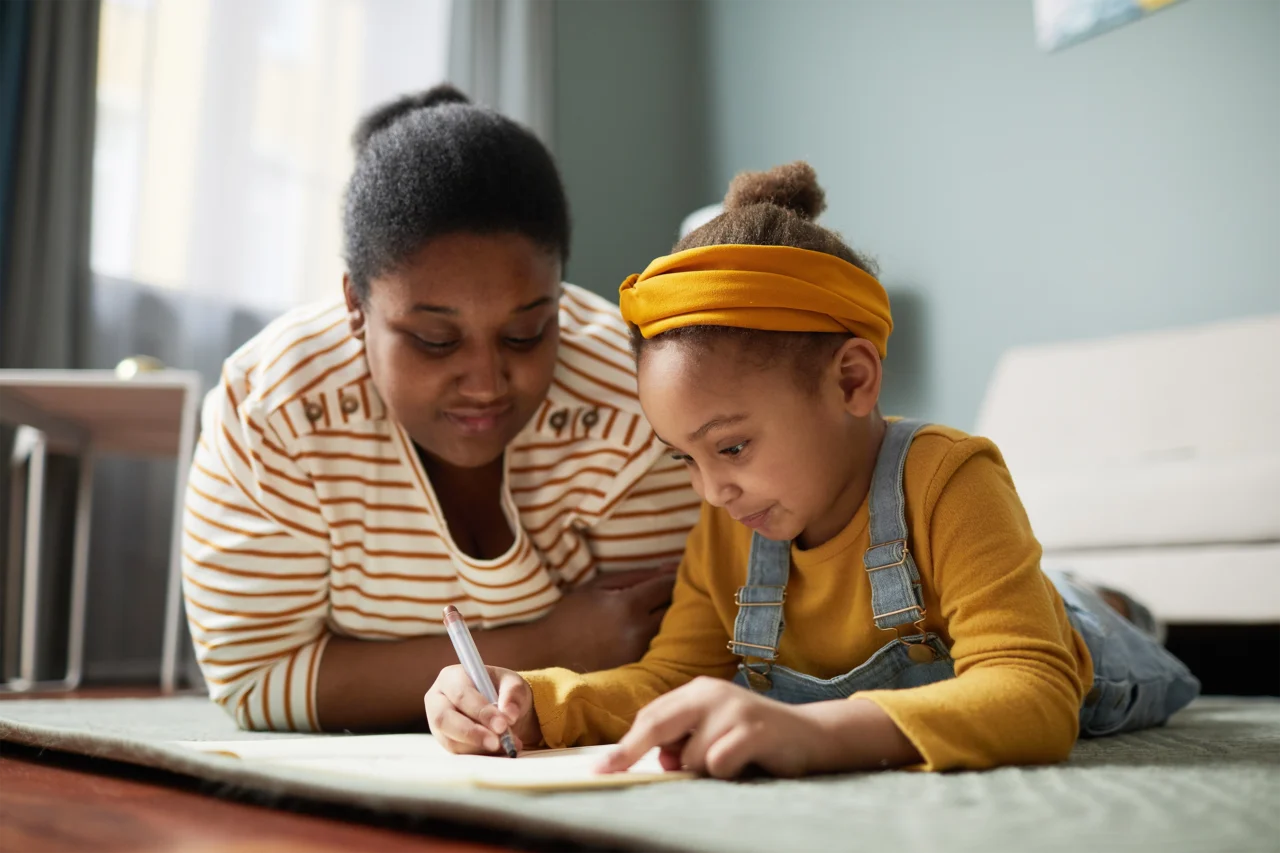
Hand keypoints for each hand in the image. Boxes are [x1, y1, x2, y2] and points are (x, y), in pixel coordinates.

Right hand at [423, 665, 540, 754]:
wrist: (502, 709)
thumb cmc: (503, 691)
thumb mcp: (513, 684)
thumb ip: (513, 694)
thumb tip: (509, 714)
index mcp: (451, 677)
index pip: (461, 694)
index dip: (480, 710)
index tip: (502, 724)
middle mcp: (437, 700)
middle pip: (444, 719)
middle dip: (473, 733)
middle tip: (498, 742)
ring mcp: (437, 724)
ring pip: (451, 740)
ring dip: (479, 746)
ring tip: (505, 745)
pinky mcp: (445, 742)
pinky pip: (458, 753)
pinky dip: (479, 754)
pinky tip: (497, 749)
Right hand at [544, 566, 677, 671]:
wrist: (549, 653)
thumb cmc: (573, 613)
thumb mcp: (600, 585)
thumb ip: (638, 576)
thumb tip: (671, 569)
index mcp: (629, 605)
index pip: (668, 585)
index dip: (674, 576)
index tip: (674, 573)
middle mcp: (639, 630)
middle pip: (676, 608)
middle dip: (675, 597)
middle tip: (666, 592)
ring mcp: (640, 652)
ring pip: (672, 629)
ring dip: (669, 617)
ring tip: (656, 610)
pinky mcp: (638, 667)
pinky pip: (660, 646)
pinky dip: (659, 636)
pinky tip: (647, 630)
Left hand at [593, 677, 828, 778]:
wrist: (810, 736)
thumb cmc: (753, 740)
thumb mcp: (712, 734)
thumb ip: (683, 741)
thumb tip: (656, 759)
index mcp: (697, 691)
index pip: (650, 716)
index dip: (626, 744)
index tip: (603, 766)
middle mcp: (711, 693)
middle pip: (657, 725)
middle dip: (631, 751)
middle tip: (610, 771)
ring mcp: (733, 708)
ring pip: (690, 756)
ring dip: (702, 770)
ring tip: (729, 762)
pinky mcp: (752, 729)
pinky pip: (717, 763)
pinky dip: (724, 773)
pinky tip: (743, 764)